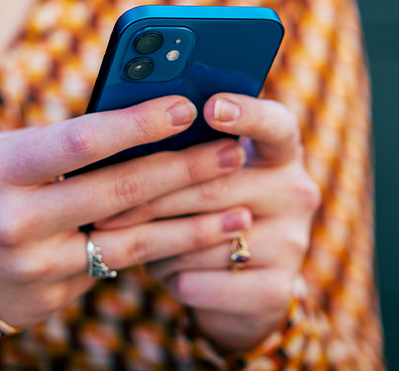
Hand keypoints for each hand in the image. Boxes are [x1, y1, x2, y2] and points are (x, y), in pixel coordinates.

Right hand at [0, 95, 252, 328]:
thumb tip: (140, 118)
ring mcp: (35, 269)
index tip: (188, 106)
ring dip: (193, 225)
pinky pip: (115, 270)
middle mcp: (16, 223)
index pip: (81, 143)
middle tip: (232, 150)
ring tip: (242, 208)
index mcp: (1, 172)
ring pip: (132, 243)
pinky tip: (199, 239)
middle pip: (119, 193)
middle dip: (185, 170)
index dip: (138, 124)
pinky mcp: (50, 300)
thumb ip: (60, 142)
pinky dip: (161, 252)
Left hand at [95, 93, 320, 352]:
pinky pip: (205, 280)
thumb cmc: (203, 213)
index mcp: (280, 153)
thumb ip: (183, 152)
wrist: (238, 292)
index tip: (210, 106)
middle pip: (216, 186)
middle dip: (152, 197)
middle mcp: (295, 192)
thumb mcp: (202, 178)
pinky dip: (173, 278)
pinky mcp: (277, 289)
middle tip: (103, 203)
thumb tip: (124, 135)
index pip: (275, 124)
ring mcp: (292, 242)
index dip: (246, 114)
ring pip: (203, 238)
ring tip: (130, 242)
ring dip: (158, 243)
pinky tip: (163, 272)